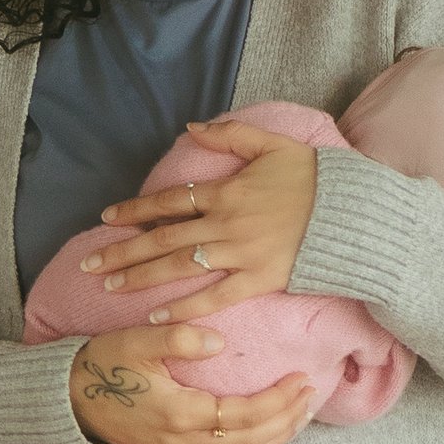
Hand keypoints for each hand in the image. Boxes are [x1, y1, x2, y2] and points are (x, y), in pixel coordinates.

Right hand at [67, 322, 314, 443]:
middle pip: (251, 443)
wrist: (69, 399)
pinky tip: (269, 442)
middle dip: (287, 420)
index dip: (278, 400)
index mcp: (179, 414)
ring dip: (277, 442)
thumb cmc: (103, 364)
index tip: (301, 378)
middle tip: (312, 394)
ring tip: (300, 417)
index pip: (244, 415)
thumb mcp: (136, 341)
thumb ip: (177, 339)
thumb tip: (217, 342)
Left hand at [91, 124, 319, 321]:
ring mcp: (240, 254)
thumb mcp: (272, 143)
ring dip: (142, 277)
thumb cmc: (314, 177)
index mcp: (226, 191)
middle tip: (91, 263)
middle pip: (163, 238)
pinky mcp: (258, 280)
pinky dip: (184, 307)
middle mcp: (225, 224)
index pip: (169, 200)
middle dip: (123, 251)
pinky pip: (214, 297)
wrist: (352, 214)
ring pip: (180, 267)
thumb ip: (229, 134)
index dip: (135, 209)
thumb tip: (190, 127)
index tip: (107, 217)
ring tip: (111, 288)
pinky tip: (156, 315)